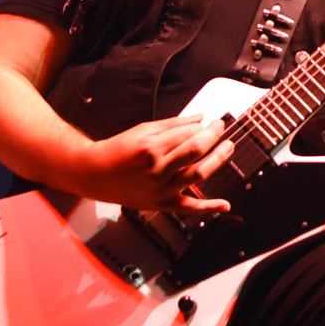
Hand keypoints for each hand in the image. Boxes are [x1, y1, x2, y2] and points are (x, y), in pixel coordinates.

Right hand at [82, 115, 234, 212]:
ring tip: (229, 147)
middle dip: (214, 136)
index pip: (188, 134)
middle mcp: (157, 169)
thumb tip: (199, 118)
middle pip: (196, 151)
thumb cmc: (118, 150)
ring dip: (218, 160)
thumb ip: (173, 124)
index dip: (203, 127)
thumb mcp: (143, 130)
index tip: (210, 122)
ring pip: (198, 174)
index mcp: (151, 148)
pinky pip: (189, 208)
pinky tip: (225, 205)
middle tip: (222, 128)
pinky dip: (209, 208)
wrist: (95, 175)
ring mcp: (161, 189)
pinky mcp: (162, 204)